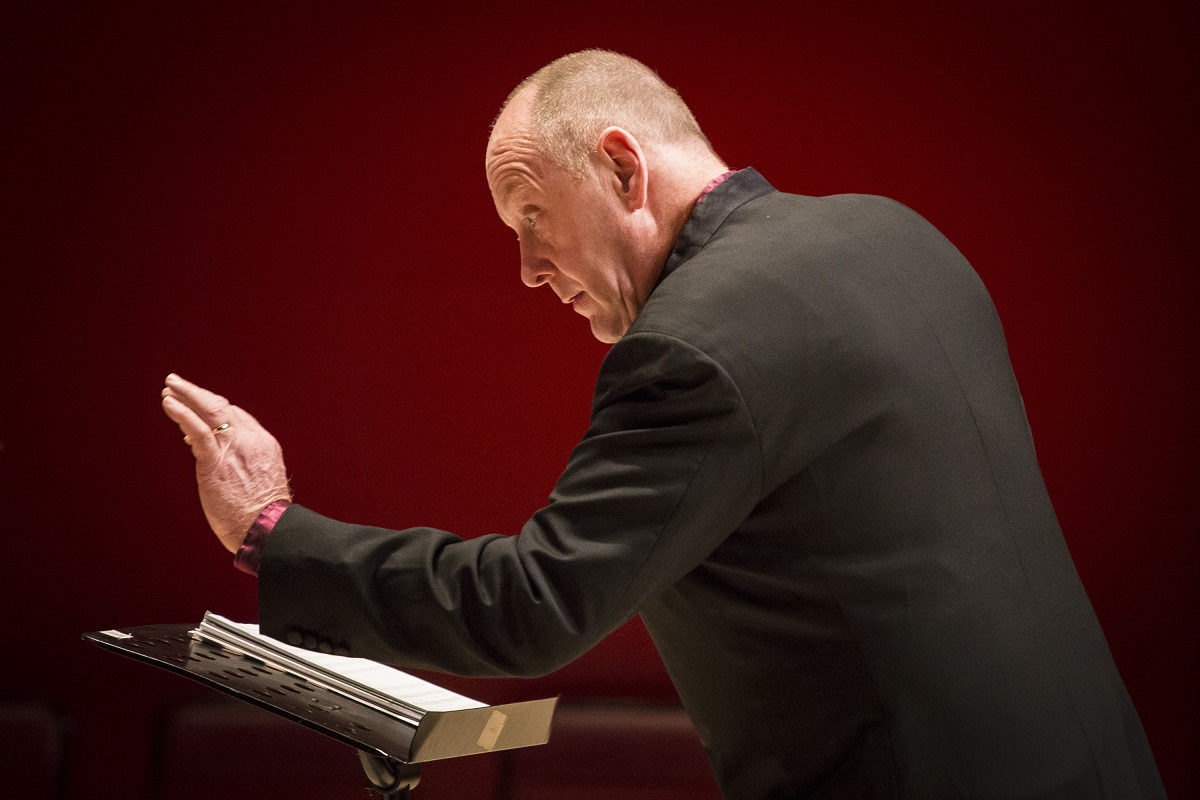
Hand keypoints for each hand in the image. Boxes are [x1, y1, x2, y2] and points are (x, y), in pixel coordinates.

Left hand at [161, 373, 291, 552]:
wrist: (268, 528)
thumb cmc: (262, 515)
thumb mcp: (259, 482)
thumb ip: (241, 467)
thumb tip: (217, 463)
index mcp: (262, 444)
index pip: (237, 417)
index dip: (215, 410)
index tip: (196, 409)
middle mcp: (249, 440)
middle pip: (222, 407)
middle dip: (197, 393)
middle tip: (177, 383)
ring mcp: (232, 448)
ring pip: (208, 412)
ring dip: (186, 396)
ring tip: (169, 388)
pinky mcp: (215, 462)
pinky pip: (198, 430)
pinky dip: (182, 413)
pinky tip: (169, 404)